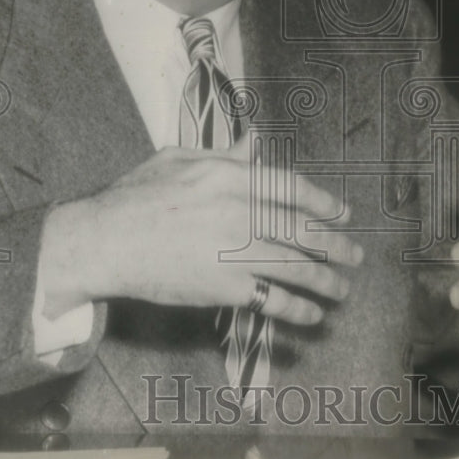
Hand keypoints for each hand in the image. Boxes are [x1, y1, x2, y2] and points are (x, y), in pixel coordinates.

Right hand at [39, 137, 360, 324]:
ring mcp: (234, 251)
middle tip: (354, 255)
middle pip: (303, 229)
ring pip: (296, 267)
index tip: (342, 213)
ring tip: (342, 290)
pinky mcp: (223, 287)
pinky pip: (272, 299)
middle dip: (335, 244)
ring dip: (326, 280)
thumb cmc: (134, 196)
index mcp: (230, 177)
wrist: (103, 240)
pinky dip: (297, 308)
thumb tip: (254, 143)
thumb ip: (222, 155)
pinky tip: (311, 314)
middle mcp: (240, 212)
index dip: (324, 202)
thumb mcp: (177, 160)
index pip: (292, 188)